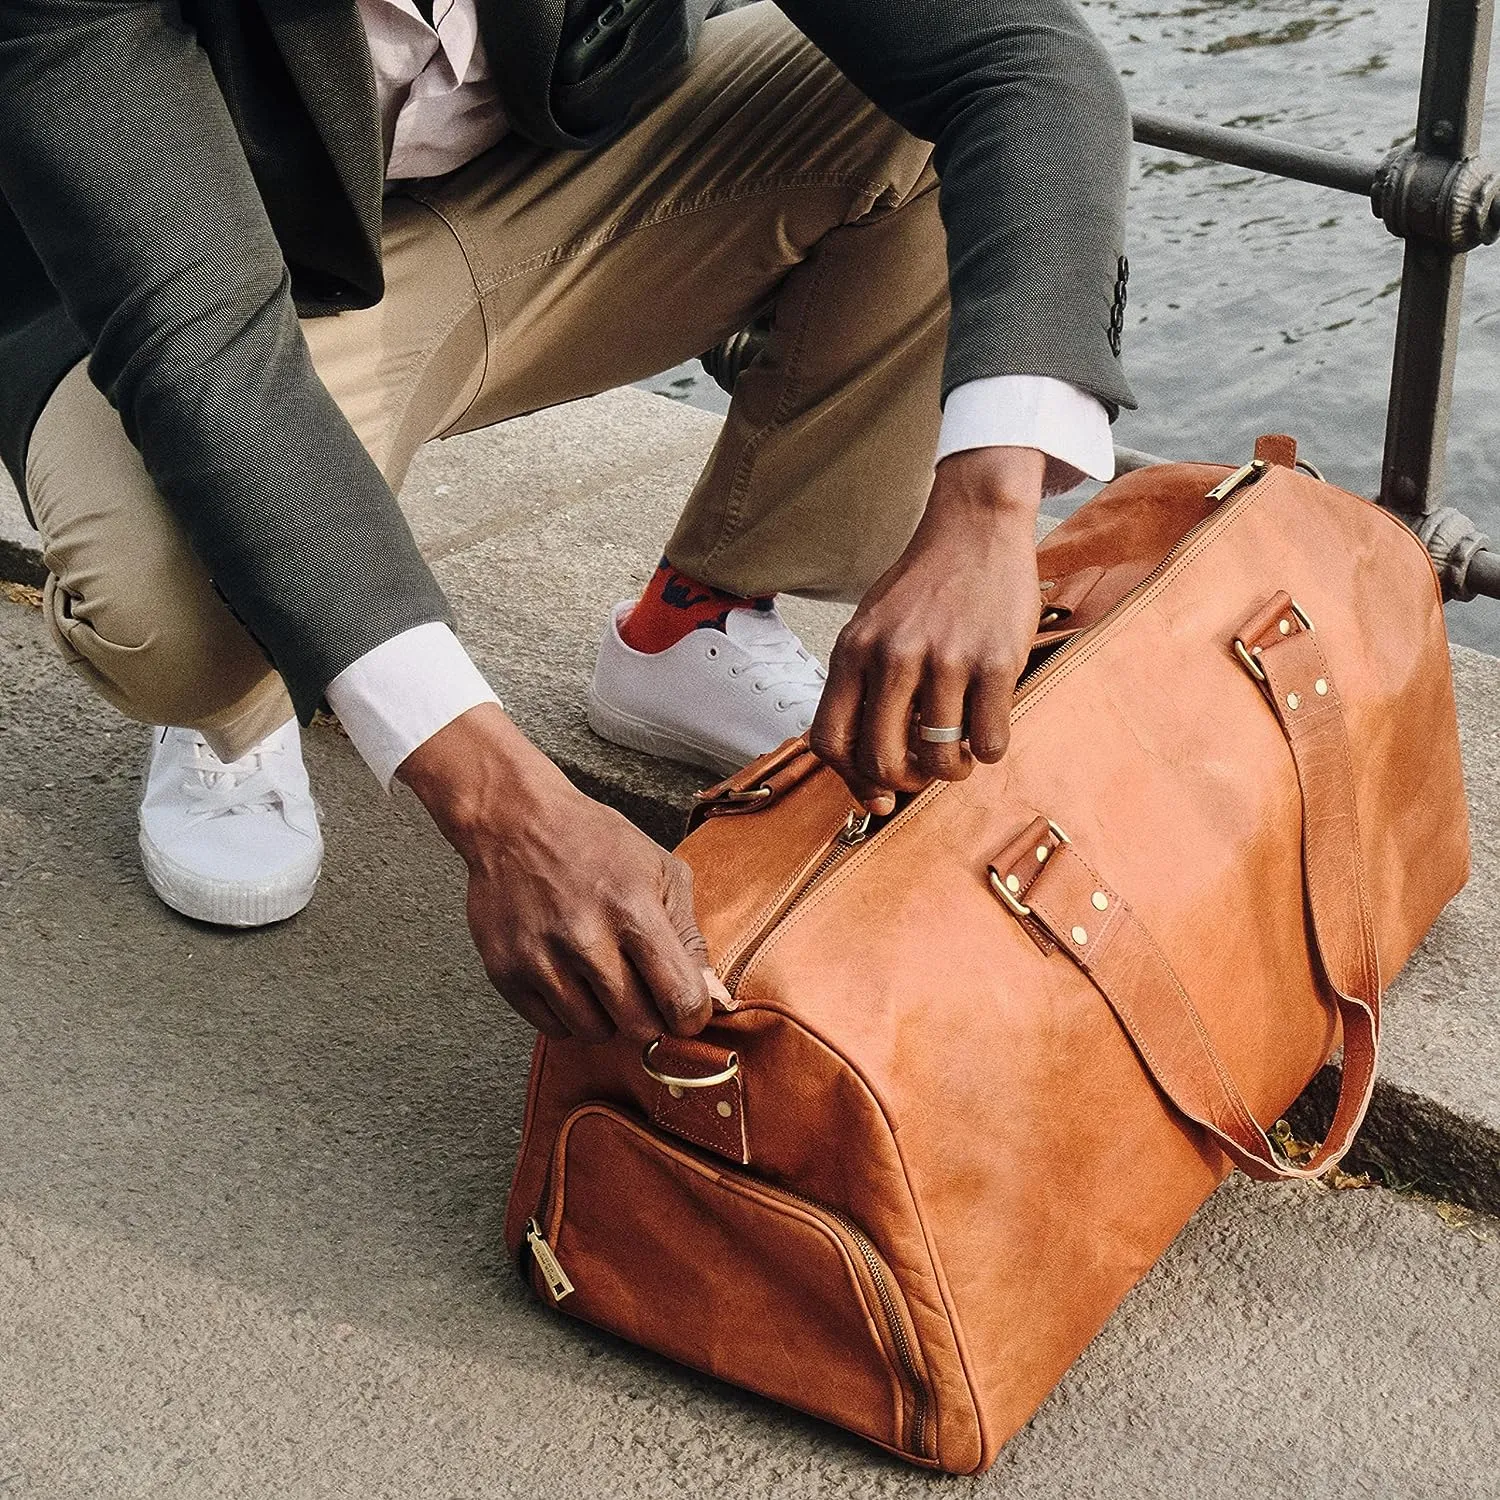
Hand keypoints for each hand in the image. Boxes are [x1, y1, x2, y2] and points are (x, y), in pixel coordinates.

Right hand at [397, 703, 722, 1041]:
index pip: (680, 998)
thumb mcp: (660, 870)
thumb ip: (688, 934)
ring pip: (595, 1033)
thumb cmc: (595, 842)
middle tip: (643, 991)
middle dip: (651, 1016)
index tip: (687, 1010)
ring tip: (602, 977)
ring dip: (608, 1016)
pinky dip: (569, 1014)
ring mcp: (541, 959)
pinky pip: (554, 1029)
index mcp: (633, 910)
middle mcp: (585, 939)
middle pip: (639, 1026)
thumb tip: (708, 995)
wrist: (514, 820)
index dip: (692, 1015)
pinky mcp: (506, 972)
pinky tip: (570, 978)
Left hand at [809, 446, 1044, 811]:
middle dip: (905, 782)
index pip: (830, 741)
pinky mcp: (997, 662)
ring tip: (959, 754)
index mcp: (853, 651)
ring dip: (951, 770)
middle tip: (923, 771)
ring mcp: (946, 660)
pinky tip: (987, 731)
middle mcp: (893, 657)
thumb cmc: (923, 586)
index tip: (876, 795)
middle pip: (883, 760)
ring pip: (940, 756)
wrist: (975, 528)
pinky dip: (987, 751)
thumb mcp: (870, 627)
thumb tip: (863, 763)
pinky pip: (987, 741)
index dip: (850, 780)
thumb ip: (860, 685)